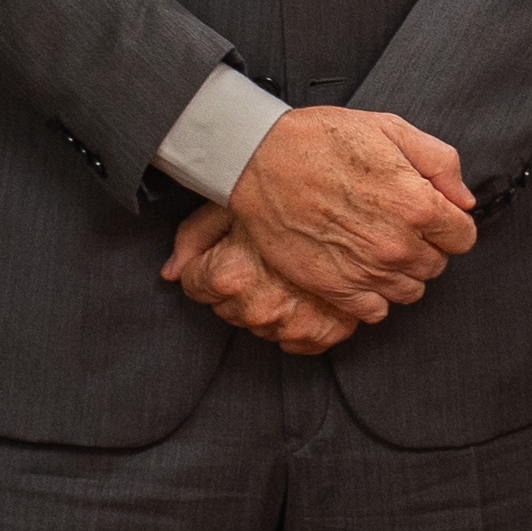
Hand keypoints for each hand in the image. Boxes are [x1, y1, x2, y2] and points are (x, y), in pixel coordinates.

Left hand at [163, 200, 359, 352]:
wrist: (364, 198)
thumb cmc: (288, 189)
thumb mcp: (234, 200)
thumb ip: (194, 235)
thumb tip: (167, 272)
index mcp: (228, 275)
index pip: (194, 283)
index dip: (210, 260)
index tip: (232, 245)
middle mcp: (258, 307)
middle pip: (227, 308)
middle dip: (239, 283)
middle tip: (265, 252)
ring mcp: (295, 324)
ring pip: (263, 326)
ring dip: (273, 303)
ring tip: (289, 268)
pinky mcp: (329, 332)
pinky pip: (302, 342)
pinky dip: (305, 321)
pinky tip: (309, 292)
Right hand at [231, 105, 480, 324]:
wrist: (259, 159)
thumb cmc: (321, 140)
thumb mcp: (391, 128)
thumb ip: (440, 163)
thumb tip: (463, 199)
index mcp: (418, 204)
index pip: (463, 237)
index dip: (449, 223)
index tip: (431, 215)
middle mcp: (397, 245)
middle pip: (437, 265)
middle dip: (424, 246)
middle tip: (396, 224)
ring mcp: (366, 271)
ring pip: (410, 291)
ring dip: (400, 272)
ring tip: (375, 245)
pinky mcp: (334, 288)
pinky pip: (375, 311)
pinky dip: (373, 296)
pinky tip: (359, 269)